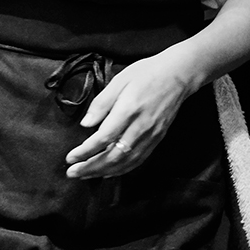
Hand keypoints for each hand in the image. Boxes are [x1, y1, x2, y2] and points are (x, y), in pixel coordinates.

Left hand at [64, 45, 198, 178]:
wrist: (178, 76)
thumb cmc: (146, 73)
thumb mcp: (119, 80)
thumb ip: (101, 103)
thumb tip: (86, 124)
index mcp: (129, 110)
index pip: (104, 138)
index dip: (85, 151)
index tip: (70, 157)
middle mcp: (141, 127)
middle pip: (114, 156)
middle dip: (91, 167)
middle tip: (73, 172)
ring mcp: (151, 136)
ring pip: (126, 163)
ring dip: (104, 172)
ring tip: (86, 176)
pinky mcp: (157, 139)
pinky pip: (138, 161)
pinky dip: (122, 170)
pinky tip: (109, 172)